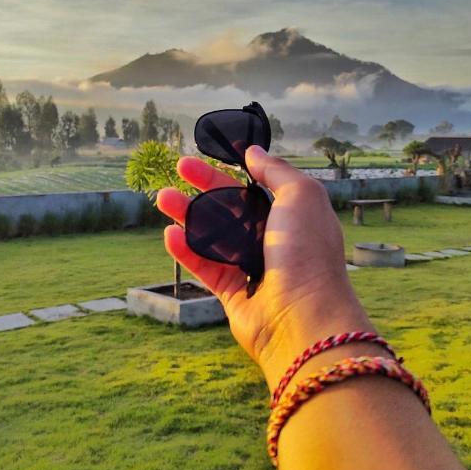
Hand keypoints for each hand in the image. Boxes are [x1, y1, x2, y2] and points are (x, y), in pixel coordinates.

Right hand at [157, 146, 374, 391]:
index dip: (233, 170)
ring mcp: (252, 268)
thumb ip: (276, 170)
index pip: (256, 188)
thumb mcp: (302, 195)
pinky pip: (206, 267)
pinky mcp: (233, 294)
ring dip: (188, 215)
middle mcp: (274, 241)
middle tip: (179, 168)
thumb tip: (252, 152)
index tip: (210, 156)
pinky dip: (187, 251)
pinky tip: (170, 234)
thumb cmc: (307, 252)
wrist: (302, 317)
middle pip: (231, 208)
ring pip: (213, 236)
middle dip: (205, 187)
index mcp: (293, 216)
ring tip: (163, 198)